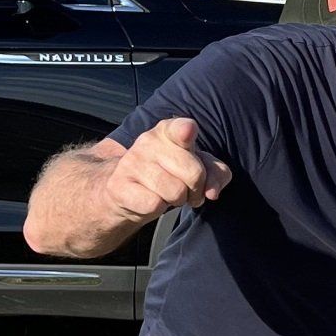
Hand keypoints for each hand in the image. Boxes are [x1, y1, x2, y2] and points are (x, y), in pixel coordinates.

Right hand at [102, 117, 231, 222]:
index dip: (186, 131)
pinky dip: (158, 208)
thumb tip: (212, 192)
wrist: (126, 192)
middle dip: (195, 189)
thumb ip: (216, 173)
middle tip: (185, 189)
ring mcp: (132, 162)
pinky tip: (150, 200)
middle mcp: (148, 142)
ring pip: (176, 192)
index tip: (188, 132)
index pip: (181, 127)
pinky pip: (155, 205)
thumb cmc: (168, 175)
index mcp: (169, 131)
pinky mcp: (119, 185)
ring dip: (177, 200)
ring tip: (166, 194)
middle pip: (194, 173)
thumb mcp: (198, 167)